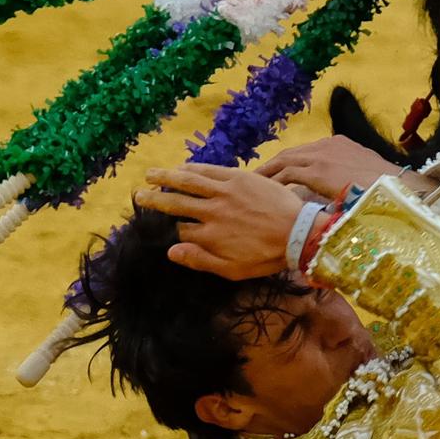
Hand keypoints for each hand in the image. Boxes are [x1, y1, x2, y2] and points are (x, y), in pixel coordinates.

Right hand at [137, 164, 306, 279]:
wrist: (300, 232)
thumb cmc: (268, 256)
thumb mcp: (234, 270)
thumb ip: (201, 261)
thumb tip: (170, 251)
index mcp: (209, 236)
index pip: (180, 230)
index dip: (170, 229)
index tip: (163, 226)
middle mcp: (211, 212)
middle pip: (174, 203)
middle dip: (154, 200)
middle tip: (139, 195)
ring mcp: (224, 192)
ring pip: (186, 182)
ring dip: (165, 177)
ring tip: (149, 174)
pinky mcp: (238, 177)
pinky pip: (209, 170)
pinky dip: (192, 168)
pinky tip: (181, 167)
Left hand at [258, 136, 434, 197]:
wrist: (399, 188)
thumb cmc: (388, 189)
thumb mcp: (366, 177)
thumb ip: (349, 179)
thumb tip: (341, 192)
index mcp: (341, 145)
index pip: (307, 152)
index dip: (291, 163)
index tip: (278, 174)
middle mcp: (329, 145)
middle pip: (292, 153)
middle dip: (273, 165)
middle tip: (257, 178)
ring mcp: (322, 156)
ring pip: (285, 161)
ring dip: (268, 173)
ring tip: (252, 185)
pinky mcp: (317, 170)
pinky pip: (287, 174)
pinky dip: (274, 182)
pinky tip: (264, 192)